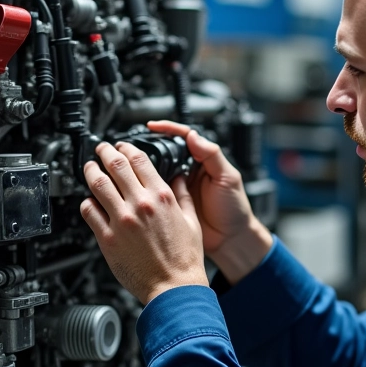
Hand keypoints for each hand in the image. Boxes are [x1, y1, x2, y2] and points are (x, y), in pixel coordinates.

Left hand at [80, 141, 207, 304]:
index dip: (126, 148)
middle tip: (101, 149)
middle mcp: (140, 205)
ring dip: (91, 171)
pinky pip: (90, 212)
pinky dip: (87, 202)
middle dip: (105, 152)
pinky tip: (89, 201)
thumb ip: (183, 196)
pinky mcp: (108, 238)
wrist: (175, 286)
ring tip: (89, 167)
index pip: (139, 160)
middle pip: (115, 166)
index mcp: (161, 197)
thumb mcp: (191, 221)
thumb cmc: (185, 259)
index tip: (121, 146)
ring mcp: (122, 221)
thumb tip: (179, 178)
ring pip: (98, 185)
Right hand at [147, 120, 272, 283]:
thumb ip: (212, 155)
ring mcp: (179, 187)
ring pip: (157, 170)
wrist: (230, 240)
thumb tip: (194, 136)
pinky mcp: (171, 203)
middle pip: (166, 151)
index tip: (152, 126)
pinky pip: (155, 190)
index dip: (168, 130)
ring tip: (130, 160)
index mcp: (203, 161)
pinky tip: (137, 185)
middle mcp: (189, 171)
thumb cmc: (234, 209)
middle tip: (134, 143)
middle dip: (150, 145)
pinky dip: (146, 186)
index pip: (184, 137)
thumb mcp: (228, 178)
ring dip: (145, 165)